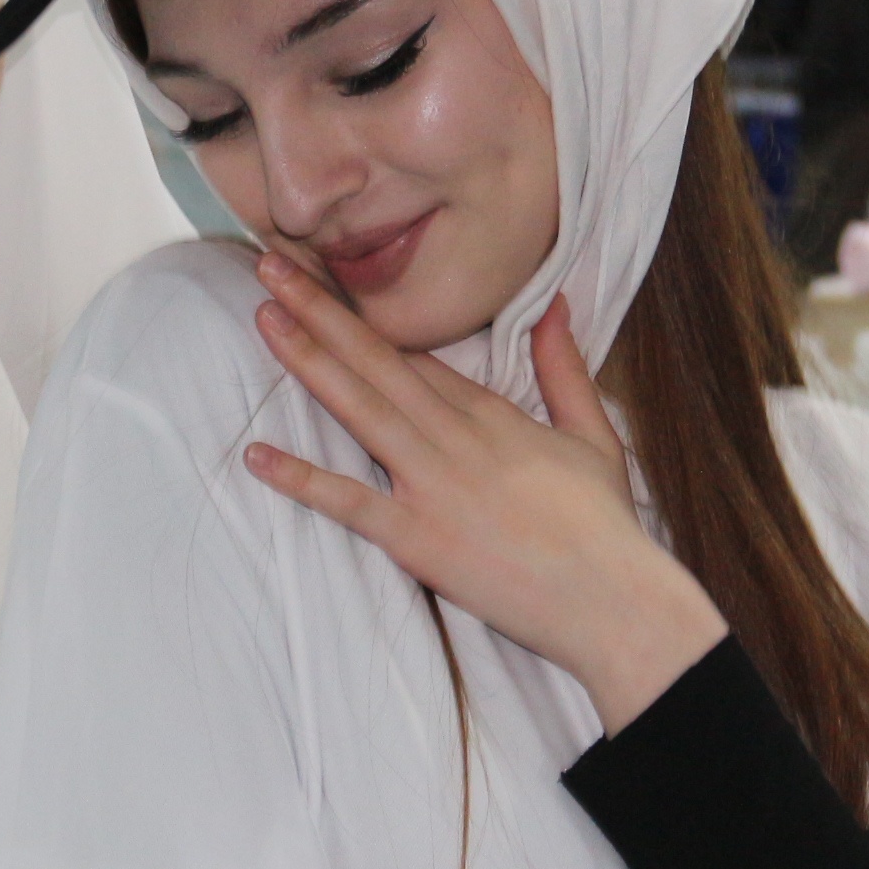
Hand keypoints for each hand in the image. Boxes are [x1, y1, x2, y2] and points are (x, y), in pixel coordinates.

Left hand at [241, 252, 725, 730]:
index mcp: (493, 414)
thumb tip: (555, 304)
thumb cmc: (604, 526)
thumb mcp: (594, 434)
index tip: (326, 285)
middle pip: (379, 362)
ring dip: (309, 361)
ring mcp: (433, 484)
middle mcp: (456, 437)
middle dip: (323, 313)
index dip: (368, 321)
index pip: (419, 357)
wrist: (611, 599)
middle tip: (272, 270)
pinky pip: (350, 503)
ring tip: (265, 318)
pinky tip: (256, 455)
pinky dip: (302, 480)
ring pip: (360, 409)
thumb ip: (564, 368)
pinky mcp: (418, 537)